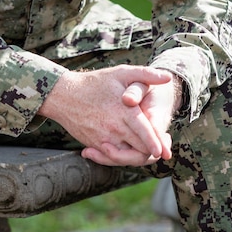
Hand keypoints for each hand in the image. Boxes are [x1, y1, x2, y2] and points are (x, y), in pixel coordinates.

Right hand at [38, 65, 176, 166]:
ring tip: (148, 152)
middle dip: (152, 152)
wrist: (64, 95)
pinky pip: (112, 158)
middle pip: (140, 150)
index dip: (156, 144)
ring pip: (127, 157)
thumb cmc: (95, 83)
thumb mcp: (121, 73)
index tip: (164, 152)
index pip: (146, 133)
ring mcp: (104, 139)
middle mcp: (115, 128)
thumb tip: (168, 77)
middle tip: (162, 149)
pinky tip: (129, 152)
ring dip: (138, 157)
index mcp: (125, 111)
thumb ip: (146, 75)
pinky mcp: (95, 145)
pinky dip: (122, 158)